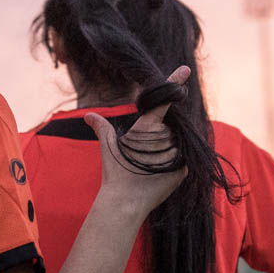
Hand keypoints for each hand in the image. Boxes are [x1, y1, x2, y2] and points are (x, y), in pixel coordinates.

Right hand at [84, 66, 189, 217]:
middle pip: (167, 127)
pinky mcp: (184, 170)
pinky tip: (157, 172)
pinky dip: (172, 161)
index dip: (173, 83)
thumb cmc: (115, 173)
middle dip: (158, 133)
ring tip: (148, 165)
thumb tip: (88, 116)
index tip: (185, 68)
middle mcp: (167, 138)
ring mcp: (177, 154)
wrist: (125, 204)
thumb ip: (101, 128)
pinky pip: (181, 158)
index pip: (163, 101)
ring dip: (165, 147)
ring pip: (175, 142)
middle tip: (143, 152)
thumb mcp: (107, 147)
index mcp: (148, 128)